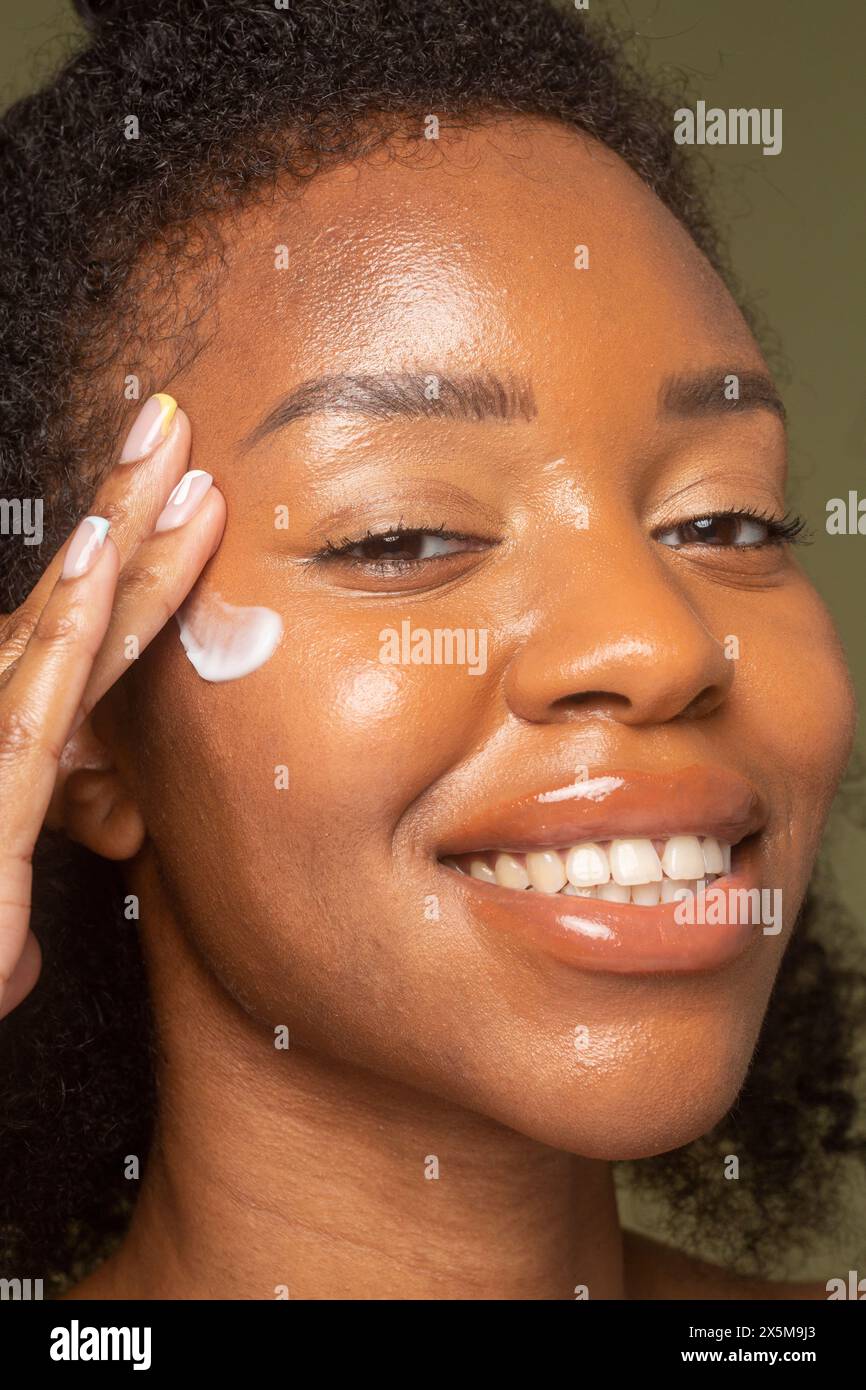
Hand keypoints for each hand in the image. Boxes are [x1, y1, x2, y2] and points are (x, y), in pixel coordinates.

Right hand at [0, 395, 224, 1017]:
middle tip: (172, 423)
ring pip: (60, 632)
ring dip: (120, 537)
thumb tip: (20, 949)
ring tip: (170, 456)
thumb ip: (2, 919)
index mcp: (2, 755)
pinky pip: (32, 705)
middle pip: (72, 610)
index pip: (78, 647)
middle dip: (128, 510)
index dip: (132, 568)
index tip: (181, 500)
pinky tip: (105, 557)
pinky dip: (70, 626)